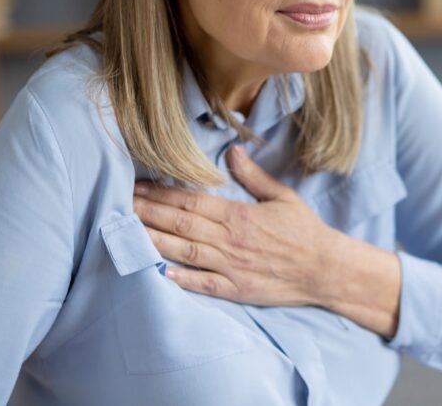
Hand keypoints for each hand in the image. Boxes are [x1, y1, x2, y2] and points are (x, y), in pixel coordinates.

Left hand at [132, 145, 338, 306]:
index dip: (161, 193)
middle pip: (180, 224)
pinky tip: (157, 273)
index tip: (137, 186)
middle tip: (117, 205)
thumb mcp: (282, 197)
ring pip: (184, 252)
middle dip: (147, 214)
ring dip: (153, 242)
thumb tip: (232, 151)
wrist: (325, 268)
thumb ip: (254, 176)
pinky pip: (203, 284)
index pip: (192, 201)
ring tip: (125, 234)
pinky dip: (180, 279)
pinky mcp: (236, 289)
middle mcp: (230, 240)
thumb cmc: (305, 231)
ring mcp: (231, 266)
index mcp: (239, 214)